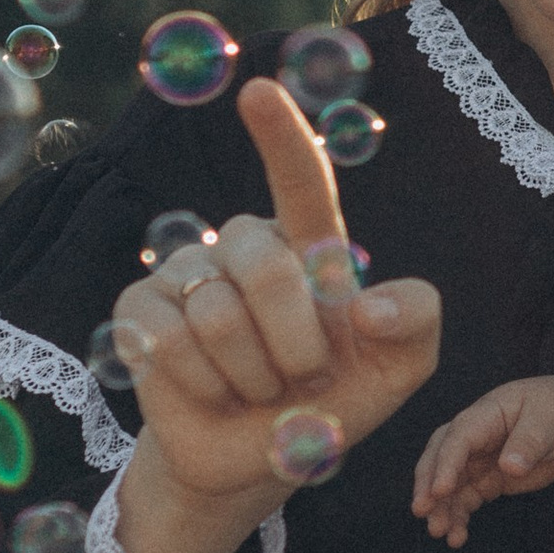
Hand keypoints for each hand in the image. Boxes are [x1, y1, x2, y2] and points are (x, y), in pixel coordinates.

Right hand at [111, 79, 440, 518]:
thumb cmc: (331, 402)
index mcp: (305, 247)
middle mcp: (241, 247)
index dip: (281, 137)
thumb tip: (366, 305)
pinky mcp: (137, 312)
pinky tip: (214, 394)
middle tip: (303, 379)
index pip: (299, 183)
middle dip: (297, 343)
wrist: (259, 460)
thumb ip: (415, 322)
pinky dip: (206, 386)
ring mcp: (183, 274)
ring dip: (252, 376)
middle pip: (267, 267)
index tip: (259, 92)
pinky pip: (170, 342)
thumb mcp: (399, 368)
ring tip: (257, 390)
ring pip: (219, 315)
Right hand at [410, 376, 553, 546]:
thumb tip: (508, 466)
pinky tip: (456, 537)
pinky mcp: (486, 480)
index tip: (441, 491)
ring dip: (441, 508)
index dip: (447, 463)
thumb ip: (530, 443)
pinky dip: (458, 517)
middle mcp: (474, 436)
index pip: (458, 438)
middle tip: (421, 511)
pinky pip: (464, 499)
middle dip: (428, 484)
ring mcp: (477, 459)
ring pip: (449, 483)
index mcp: (486, 414)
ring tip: (439, 533)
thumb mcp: (552, 423)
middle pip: (439, 457)